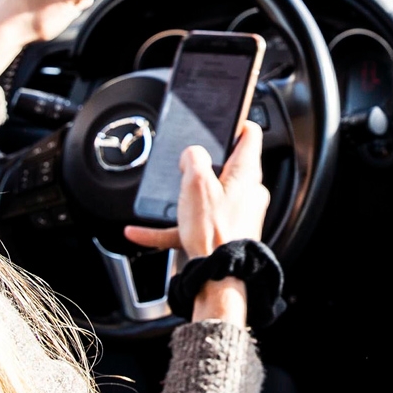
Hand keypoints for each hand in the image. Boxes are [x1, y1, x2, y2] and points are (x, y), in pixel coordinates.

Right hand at [125, 121, 269, 325]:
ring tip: (166, 196)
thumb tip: (192, 154)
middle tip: (187, 161)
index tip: (226, 116)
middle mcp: (248, 193)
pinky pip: (194, 225)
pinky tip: (141, 232)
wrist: (218, 276)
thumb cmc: (214, 231)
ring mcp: (238, 214)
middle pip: (229, 165)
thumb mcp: (196, 182)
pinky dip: (171, 226)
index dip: (236, 122)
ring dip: (186, 196)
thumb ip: (193, 158)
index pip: (250, 135)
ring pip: (209, 196)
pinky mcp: (225, 234)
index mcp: (246, 173)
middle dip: (207, 162)